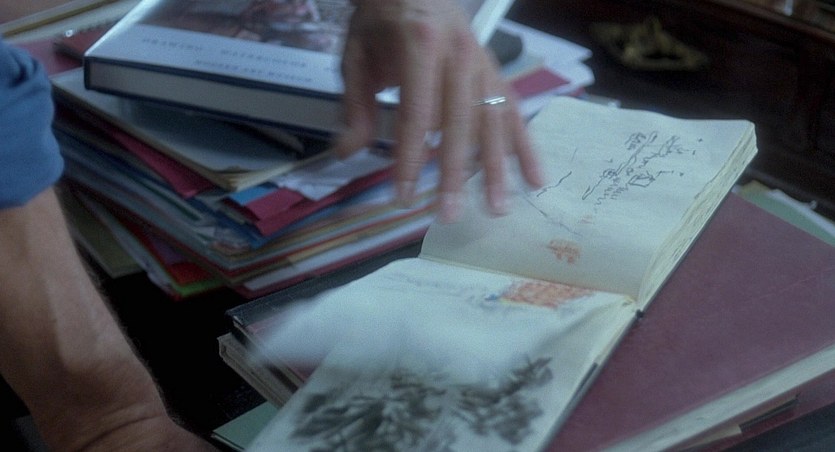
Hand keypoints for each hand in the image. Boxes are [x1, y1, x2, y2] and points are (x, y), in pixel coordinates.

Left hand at [335, 0, 542, 221]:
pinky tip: (534, 178)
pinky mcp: (495, 72)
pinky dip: (524, 146)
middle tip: (449, 215)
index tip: (403, 196)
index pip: (418, 113)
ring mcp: (484, 62)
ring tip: (497, 208)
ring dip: (497, 167)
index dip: (410, 158)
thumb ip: (356, 105)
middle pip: (461, 123)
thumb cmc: (382, 20)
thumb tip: (347, 153)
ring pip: (494, 120)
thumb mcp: (357, 55)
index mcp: (421, 45)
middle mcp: (460, 54)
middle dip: (456, 173)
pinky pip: (513, 111)